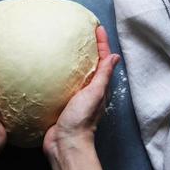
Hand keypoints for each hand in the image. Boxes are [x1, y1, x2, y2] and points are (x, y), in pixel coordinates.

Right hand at [43, 26, 119, 169]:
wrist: (64, 141)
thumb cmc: (81, 119)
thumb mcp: (95, 94)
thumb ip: (103, 76)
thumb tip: (115, 57)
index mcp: (99, 86)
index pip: (103, 60)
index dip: (102, 43)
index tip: (97, 28)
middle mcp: (89, 89)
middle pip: (92, 63)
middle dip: (91, 48)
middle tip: (84, 33)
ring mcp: (75, 94)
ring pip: (78, 72)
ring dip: (76, 58)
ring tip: (70, 45)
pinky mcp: (62, 99)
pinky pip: (64, 81)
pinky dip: (62, 71)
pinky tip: (54, 66)